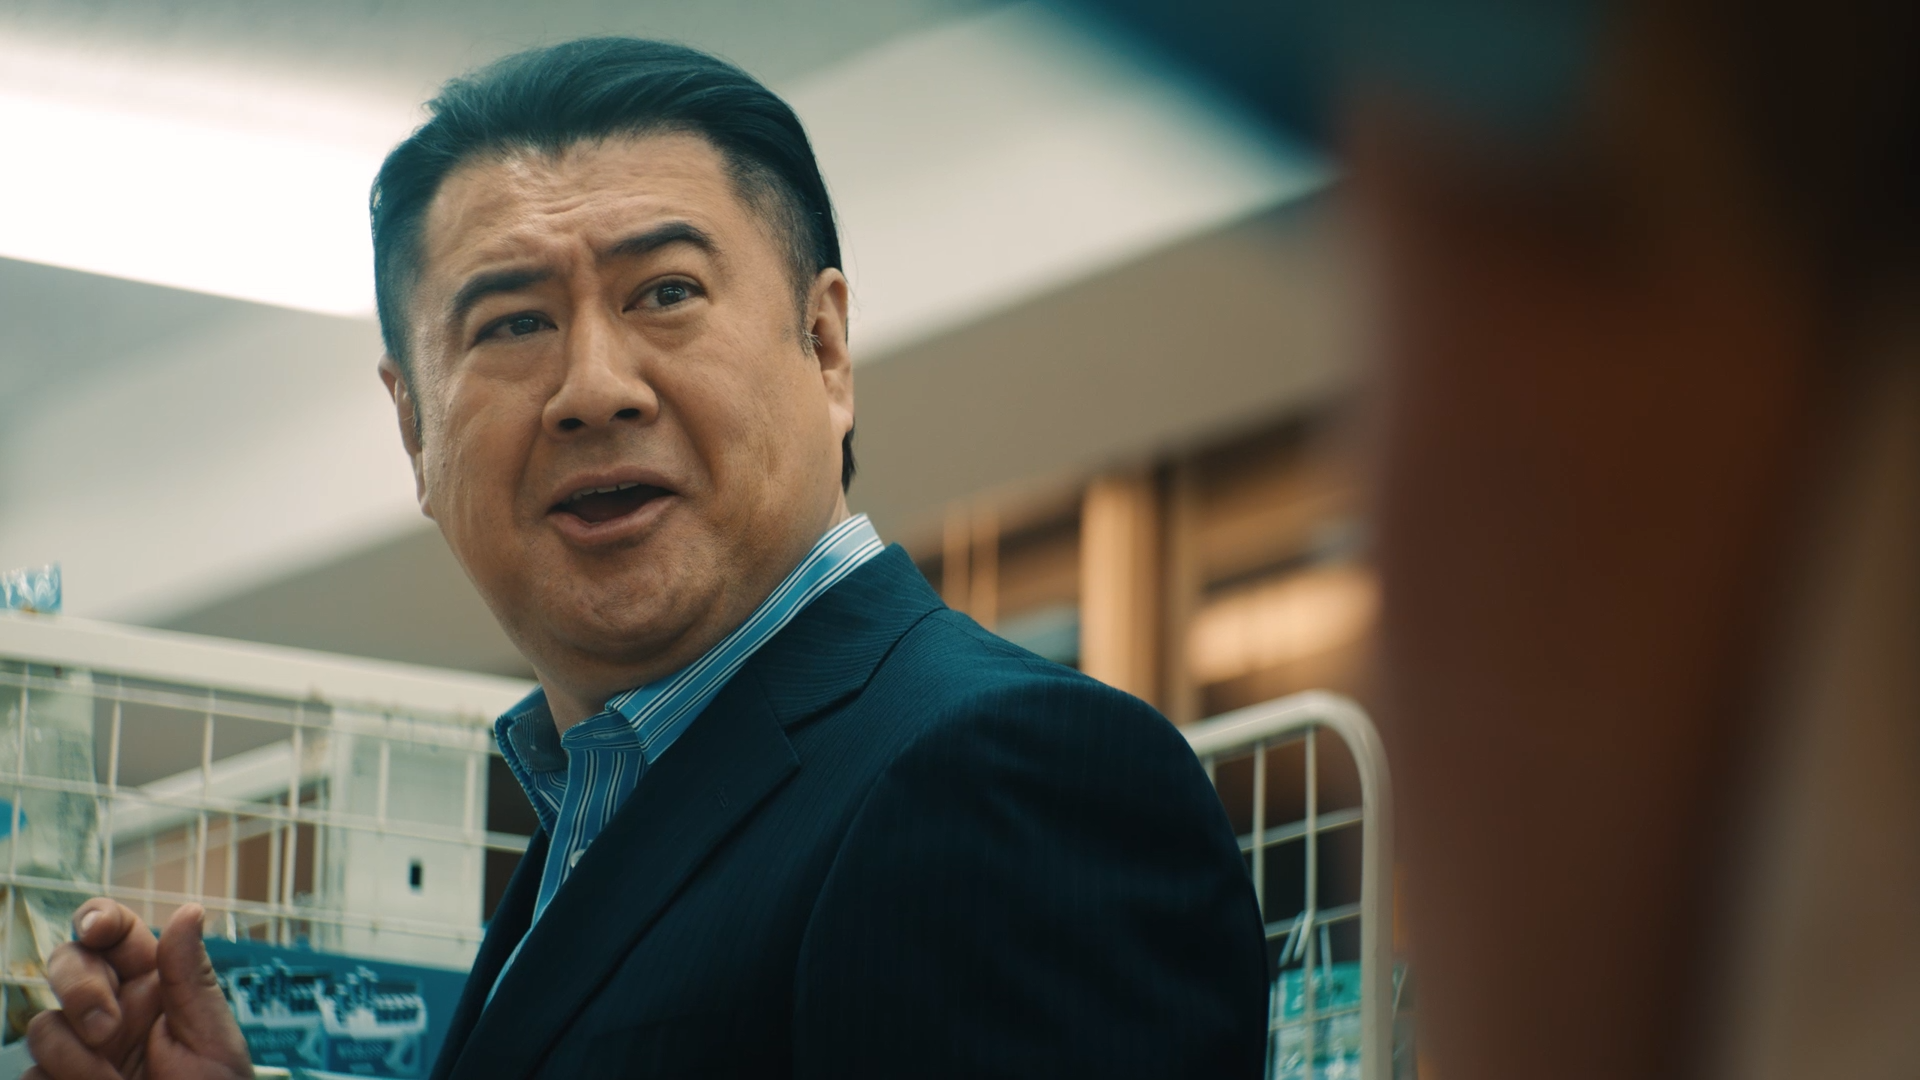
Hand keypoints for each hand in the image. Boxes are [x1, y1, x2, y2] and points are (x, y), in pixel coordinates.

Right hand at [26, 900, 252, 1079]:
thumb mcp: (212, 1038)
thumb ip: (191, 976)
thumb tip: (190, 909)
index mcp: (154, 983)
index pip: (115, 932)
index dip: (98, 918)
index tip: (95, 929)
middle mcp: (111, 1007)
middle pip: (67, 963)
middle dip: (79, 989)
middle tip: (109, 1030)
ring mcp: (79, 1048)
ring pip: (43, 1025)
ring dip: (76, 1057)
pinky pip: (30, 1075)